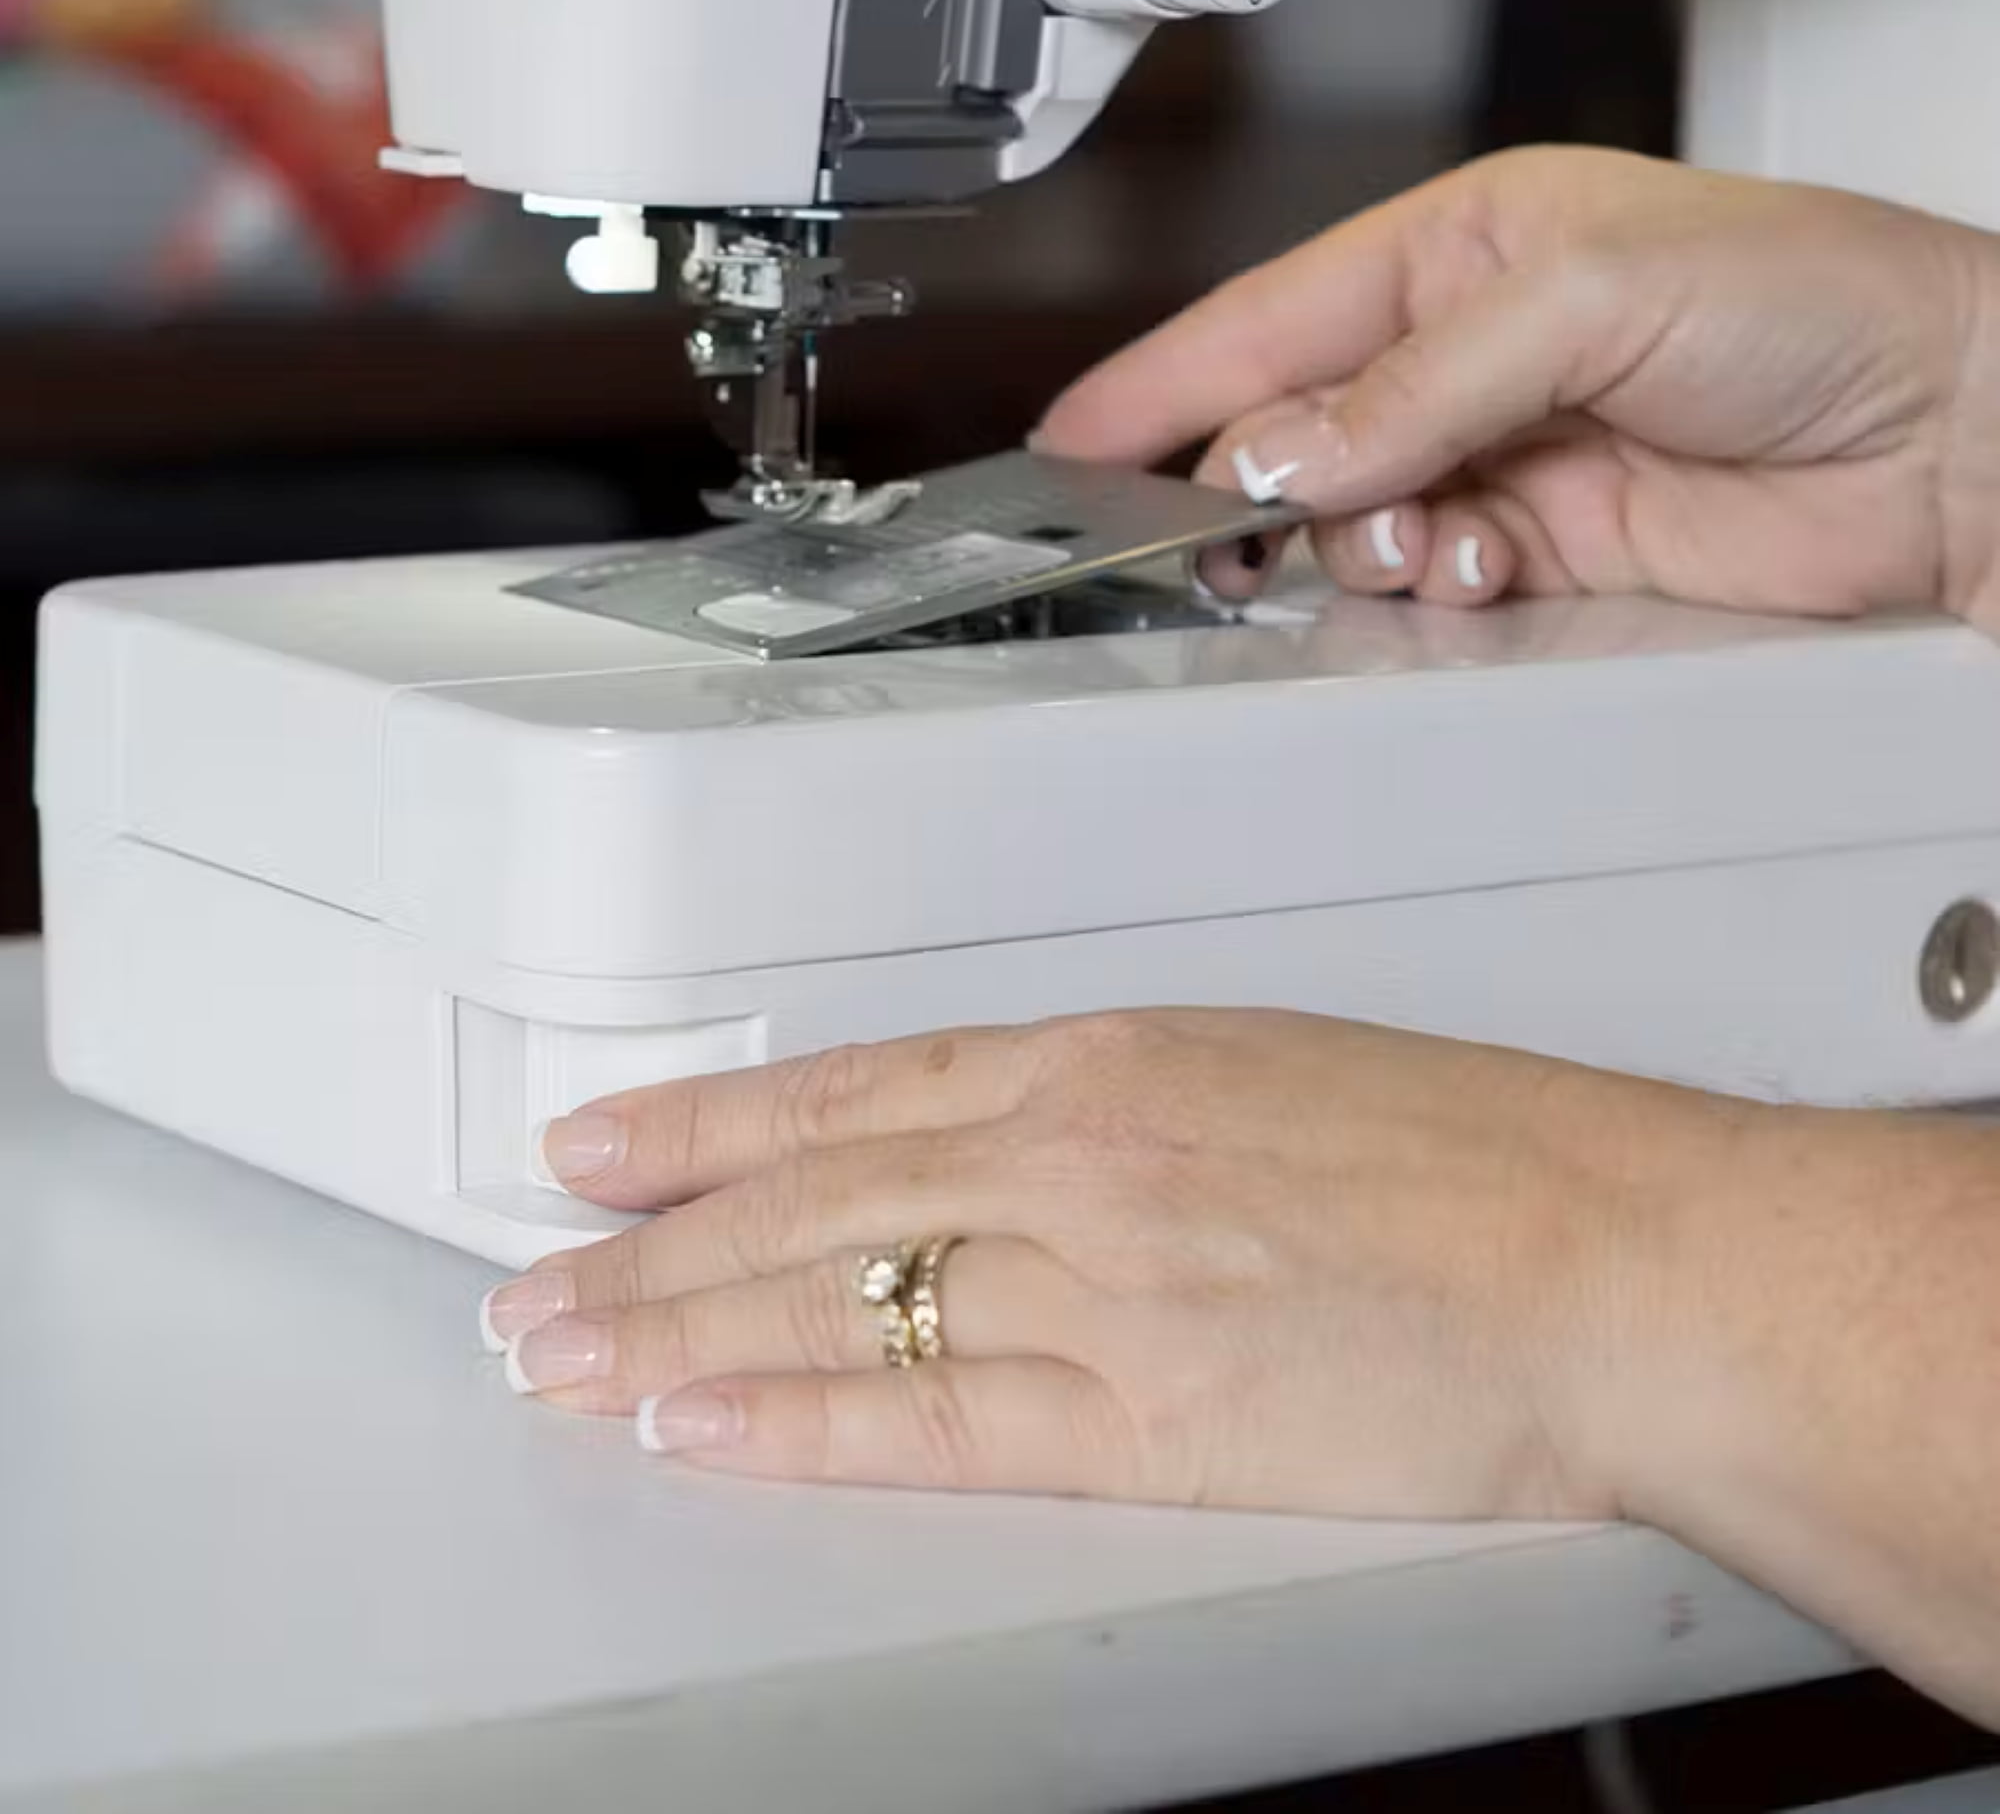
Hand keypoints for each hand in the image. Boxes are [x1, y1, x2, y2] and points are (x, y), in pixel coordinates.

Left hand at [483, 1010, 1733, 1519]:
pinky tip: (706, 1426)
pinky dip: (801, 1422)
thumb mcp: (1264, 1075)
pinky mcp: (1145, 1413)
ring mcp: (1098, 1280)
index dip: (710, 1120)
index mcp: (1110, 1061)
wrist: (1611, 1251)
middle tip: (539, 1270)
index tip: (609, 1139)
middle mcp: (1076, 1155)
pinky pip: (932, 1420)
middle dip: (653, 1238)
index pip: (853, 1088)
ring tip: (567, 1352)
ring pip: (836, 1300)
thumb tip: (1014, 1144)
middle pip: (811, 1197)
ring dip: (680, 1328)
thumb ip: (1121, 1113)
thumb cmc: (1477, 1158)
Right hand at [1036, 147, 1999, 628]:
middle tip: (1225, 525)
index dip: (1164, 381)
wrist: (1950, 443)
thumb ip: (1415, 381)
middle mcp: (1468, 358)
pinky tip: (1474, 568)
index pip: (1271, 318)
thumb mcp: (1588, 293)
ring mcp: (1499, 461)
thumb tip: (1283, 454)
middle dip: (1256, 484)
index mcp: (1464, 250)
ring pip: (1347, 524)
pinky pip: (1421, 586)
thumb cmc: (1817, 304)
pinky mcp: (1538, 555)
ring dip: (1360, 544)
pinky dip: (1424, 590)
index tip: (1074, 438)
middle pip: (1292, 434)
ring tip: (1427, 536)